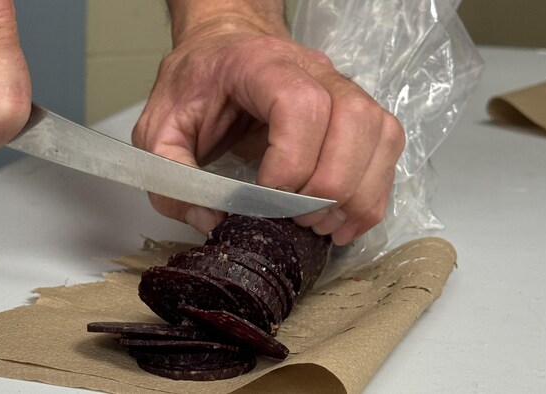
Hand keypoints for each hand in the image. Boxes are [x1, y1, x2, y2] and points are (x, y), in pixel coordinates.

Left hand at [132, 2, 404, 244]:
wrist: (222, 50)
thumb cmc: (194, 85)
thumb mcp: (158, 128)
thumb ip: (170, 175)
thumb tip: (211, 221)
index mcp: (258, 65)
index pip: (300, 104)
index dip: (292, 160)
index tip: (266, 196)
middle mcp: (312, 70)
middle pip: (353, 120)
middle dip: (329, 186)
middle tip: (298, 220)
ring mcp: (342, 88)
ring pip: (380, 134)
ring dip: (358, 193)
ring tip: (323, 225)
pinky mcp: (356, 111)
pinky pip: (386, 147)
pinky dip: (373, 191)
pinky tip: (344, 219)